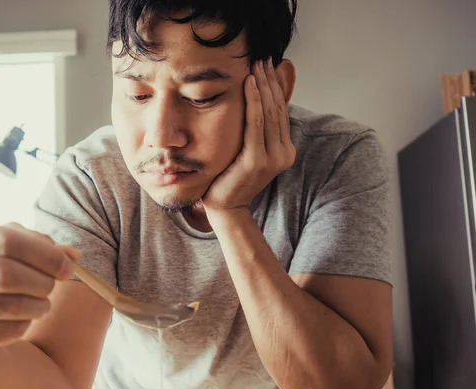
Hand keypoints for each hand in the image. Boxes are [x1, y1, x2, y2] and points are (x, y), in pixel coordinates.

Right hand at [0, 216, 74, 350]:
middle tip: (53, 287)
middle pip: (1, 273)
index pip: (5, 240)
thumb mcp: (8, 246)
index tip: (67, 266)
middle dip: (39, 282)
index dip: (45, 256)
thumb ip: (40, 245)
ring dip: (32, 306)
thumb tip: (70, 256)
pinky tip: (24, 321)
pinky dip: (17, 327)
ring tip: (43, 304)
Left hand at [202, 58, 295, 214]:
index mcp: (285, 151)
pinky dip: (254, 101)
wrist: (225, 207)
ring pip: (269, 113)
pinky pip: (256, 124)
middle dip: (269, 81)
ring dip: (263, 86)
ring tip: (256, 65)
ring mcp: (272, 158)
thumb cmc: (231, 177)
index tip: (267, 66)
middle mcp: (284, 154)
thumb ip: (256, 129)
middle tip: (262, 58)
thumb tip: (256, 101)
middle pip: (277, 109)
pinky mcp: (257, 161)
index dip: (275, 87)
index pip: (281, 112)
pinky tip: (249, 84)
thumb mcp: (248, 150)